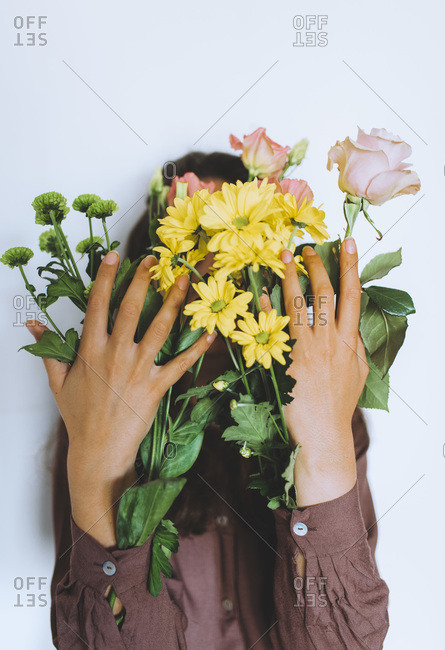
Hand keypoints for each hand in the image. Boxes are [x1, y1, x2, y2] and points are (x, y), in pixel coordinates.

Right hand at [26, 251, 216, 544]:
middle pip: (131, 308)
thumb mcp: (58, 382)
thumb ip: (49, 350)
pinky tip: (210, 334)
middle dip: (142, 279)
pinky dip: (197, 350)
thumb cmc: (79, 416)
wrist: (99, 450)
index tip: (113, 255)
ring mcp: (139, 369)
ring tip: (184, 281)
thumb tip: (33, 326)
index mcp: (91, 350)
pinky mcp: (157, 386)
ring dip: (174, 302)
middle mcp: (116, 354)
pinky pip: (180, 364)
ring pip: (160, 328)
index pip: (97, 305)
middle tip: (153, 259)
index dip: (105, 277)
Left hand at [260, 238, 367, 506]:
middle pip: (325, 292)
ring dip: (291, 275)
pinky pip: (275, 325)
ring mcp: (307, 349)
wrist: (323, 434)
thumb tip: (351, 326)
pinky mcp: (286, 360)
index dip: (351, 267)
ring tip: (284, 255)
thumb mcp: (357, 373)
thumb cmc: (338, 405)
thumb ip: (354, 346)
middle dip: (317, 264)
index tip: (349, 243)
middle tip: (307, 246)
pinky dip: (268, 306)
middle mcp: (330, 340)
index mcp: (349, 341)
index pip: (352, 296)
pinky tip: (260, 290)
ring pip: (299, 303)